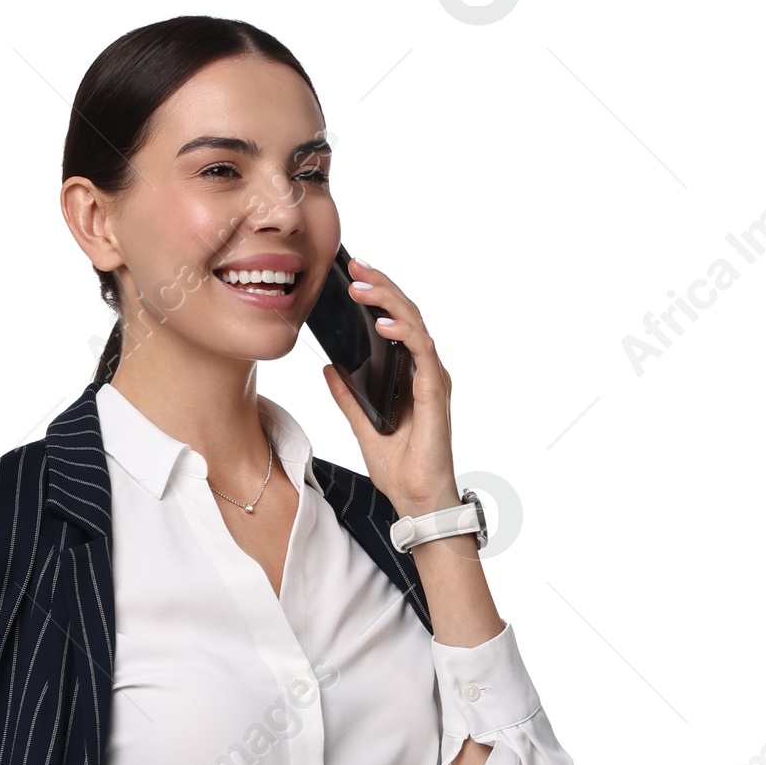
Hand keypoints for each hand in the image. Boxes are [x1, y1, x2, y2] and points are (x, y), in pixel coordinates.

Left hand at [321, 258, 460, 517]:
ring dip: (388, 301)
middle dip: (380, 286)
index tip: (350, 275)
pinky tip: (382, 325)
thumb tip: (329, 367)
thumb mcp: (361, 425)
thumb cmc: (399, 467)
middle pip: (405, 314)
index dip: (375, 296)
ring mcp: (432, 378)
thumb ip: (348, 396)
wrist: (416, 499)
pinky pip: (422, 352)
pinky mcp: (436, 392)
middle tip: (354, 265)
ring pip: (415, 324)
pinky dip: (403, 335)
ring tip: (361, 286)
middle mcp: (424, 370)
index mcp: (408, 374)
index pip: (394, 323)